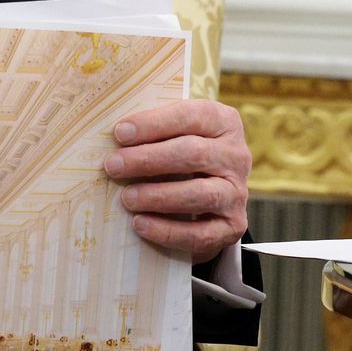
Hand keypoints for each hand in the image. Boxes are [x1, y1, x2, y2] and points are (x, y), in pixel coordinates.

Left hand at [102, 99, 250, 262]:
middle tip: (114, 166)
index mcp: (223, 122)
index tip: (120, 133)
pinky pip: (201, 233)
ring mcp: (237, 192)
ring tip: (127, 198)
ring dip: (158, 196)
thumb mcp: (174, 134)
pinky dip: (168, 231)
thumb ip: (153, 131)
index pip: (190, 117)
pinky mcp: (233, 226)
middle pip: (193, 154)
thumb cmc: (181, 156)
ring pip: (200, 194)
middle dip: (148, 160)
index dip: (153, 124)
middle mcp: (236, 155)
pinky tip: (141, 224)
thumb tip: (116, 136)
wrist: (210, 197)